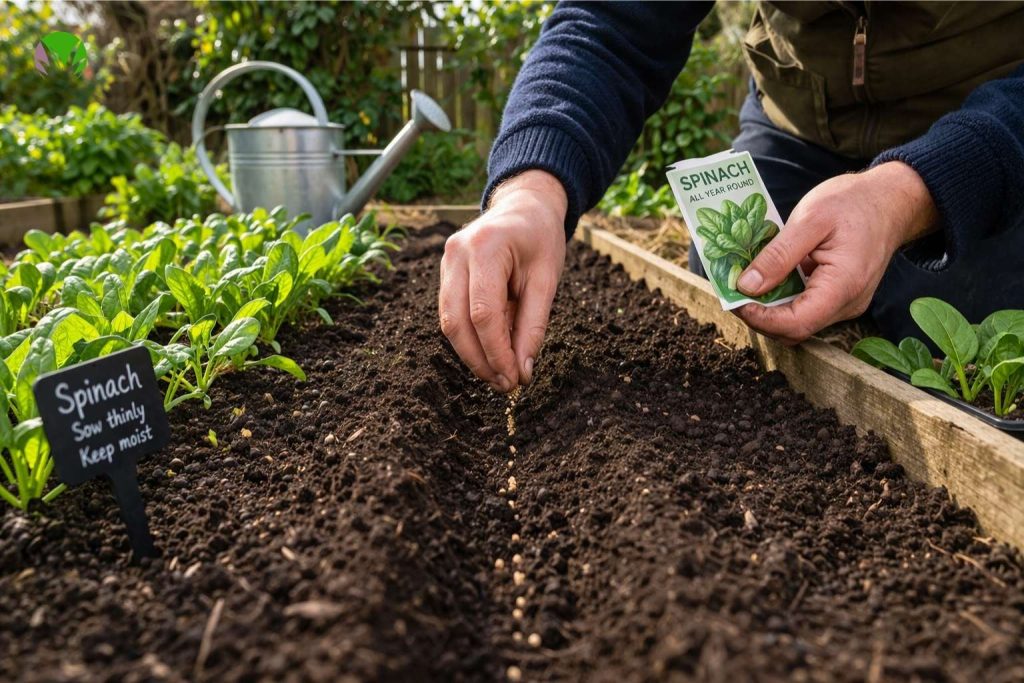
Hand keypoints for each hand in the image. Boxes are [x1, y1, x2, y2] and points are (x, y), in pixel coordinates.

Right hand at [439, 170, 567, 391]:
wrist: (524, 206)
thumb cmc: (540, 239)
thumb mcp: (547, 279)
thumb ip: (533, 325)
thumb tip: (522, 370)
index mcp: (486, 247)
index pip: (483, 313)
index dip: (497, 352)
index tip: (515, 378)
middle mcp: (457, 254)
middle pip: (457, 322)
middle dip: (480, 360)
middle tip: (505, 385)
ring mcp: (446, 263)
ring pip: (448, 323)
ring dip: (472, 355)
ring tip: (499, 375)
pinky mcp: (445, 273)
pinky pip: (451, 315)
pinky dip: (469, 339)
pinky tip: (490, 354)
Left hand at [734, 162, 939, 344]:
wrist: (891, 199)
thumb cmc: (853, 202)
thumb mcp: (810, 219)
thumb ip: (778, 255)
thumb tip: (747, 286)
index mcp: (844, 286)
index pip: (796, 324)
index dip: (760, 318)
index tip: (734, 299)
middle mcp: (847, 303)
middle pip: (794, 329)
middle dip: (759, 315)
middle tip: (731, 290)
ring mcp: (844, 303)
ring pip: (797, 321)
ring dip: (768, 307)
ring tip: (743, 283)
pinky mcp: (838, 297)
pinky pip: (805, 307)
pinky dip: (781, 298)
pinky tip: (765, 278)